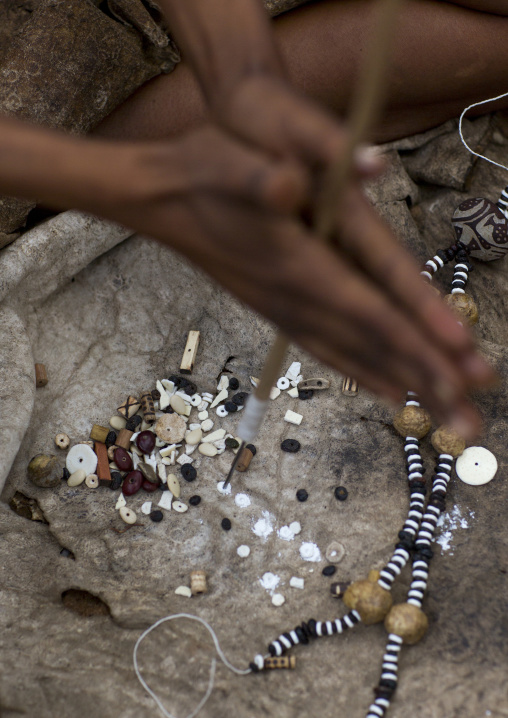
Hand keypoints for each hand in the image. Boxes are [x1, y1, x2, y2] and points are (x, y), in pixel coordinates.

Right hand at [79, 126, 493, 436]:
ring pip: (353, 357)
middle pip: (372, 347)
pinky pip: (328, 351)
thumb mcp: (228, 163)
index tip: (461, 372)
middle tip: (472, 427)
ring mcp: (285, 309)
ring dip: (402, 387)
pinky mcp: (278, 309)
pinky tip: (386, 388)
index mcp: (297, 264)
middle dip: (426, 382)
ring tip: (442, 417)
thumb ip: (260, 177)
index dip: (416, 340)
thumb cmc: (200, 174)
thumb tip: (288, 182)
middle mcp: (295, 298)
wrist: (161, 199)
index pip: (369, 312)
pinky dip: (363, 374)